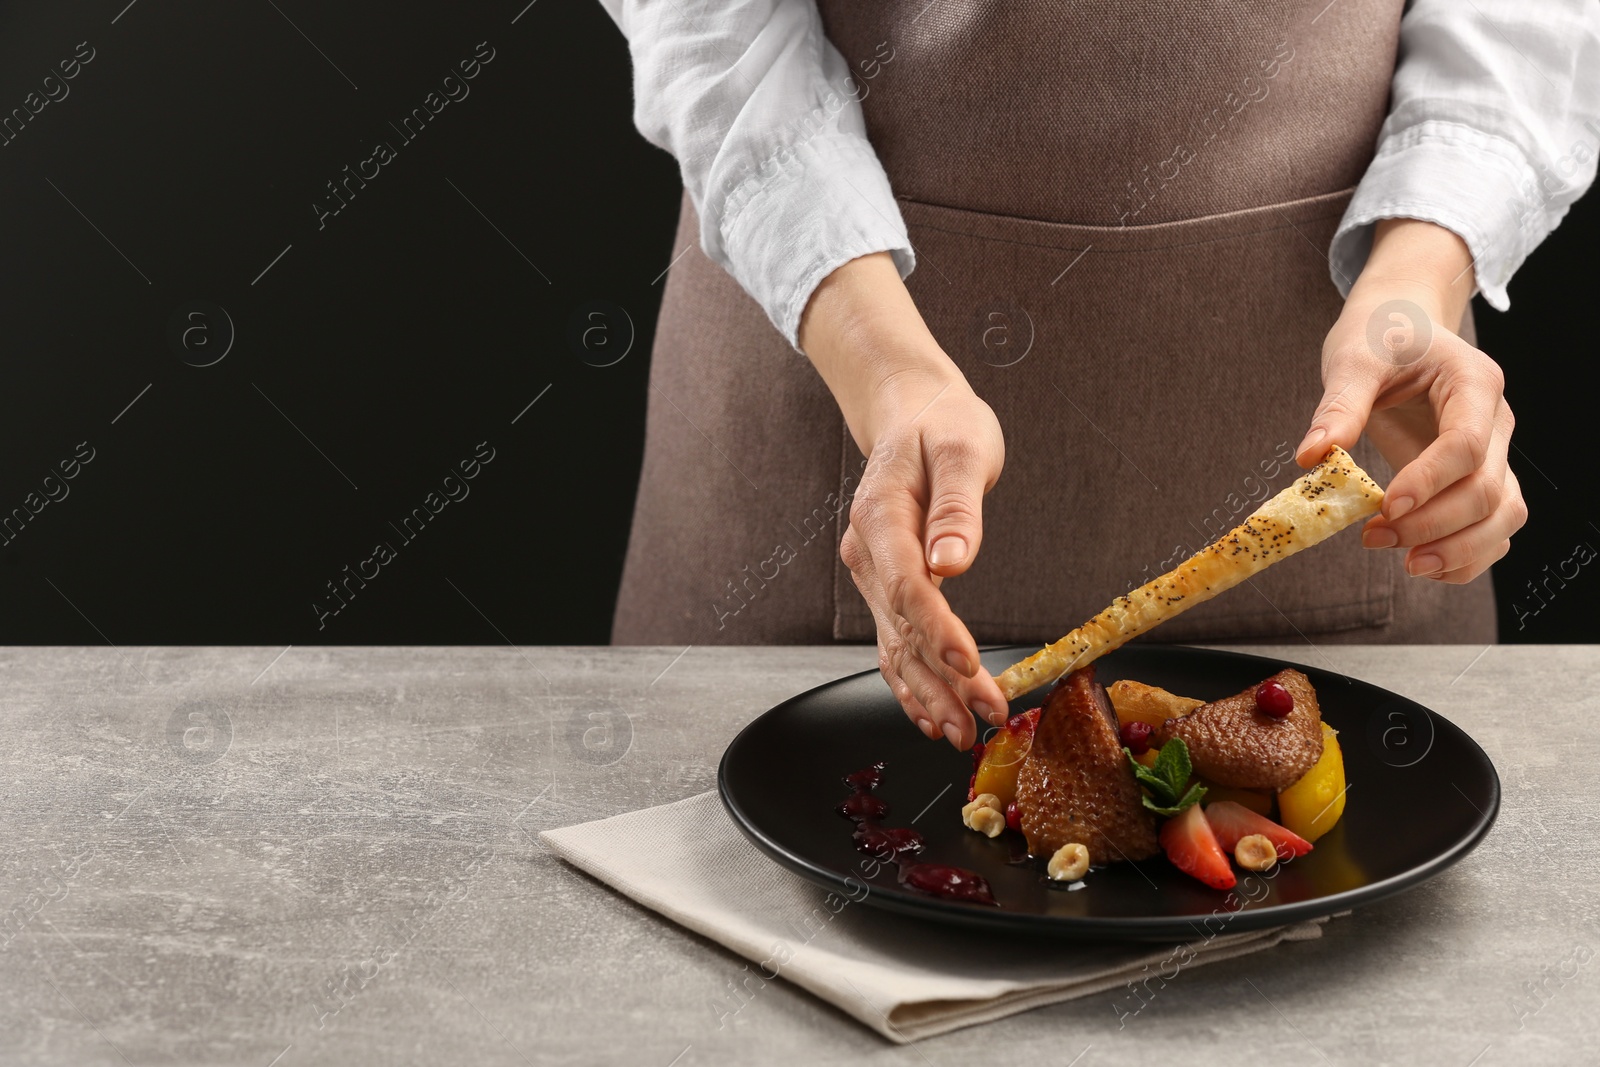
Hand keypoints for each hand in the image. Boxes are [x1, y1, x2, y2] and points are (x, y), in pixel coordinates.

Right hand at [798, 252, 1009, 748]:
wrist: (911, 413)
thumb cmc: (942, 424)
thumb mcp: (961, 448)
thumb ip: (956, 508)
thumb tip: (952, 563)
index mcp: (880, 515)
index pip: (907, 585)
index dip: (936, 630)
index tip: (969, 664)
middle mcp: (867, 552)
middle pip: (901, 628)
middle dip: (942, 681)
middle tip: (982, 720)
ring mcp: (872, 573)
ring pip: (895, 646)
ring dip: (928, 695)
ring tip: (962, 733)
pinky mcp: (885, 585)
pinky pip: (893, 642)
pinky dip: (912, 683)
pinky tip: (933, 715)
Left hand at [1297, 219, 1526, 582]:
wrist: (1402, 327)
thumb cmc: (1381, 335)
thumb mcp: (1354, 358)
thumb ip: (1339, 407)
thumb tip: (1311, 457)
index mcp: (1473, 383)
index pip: (1466, 444)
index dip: (1429, 482)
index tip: (1384, 506)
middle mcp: (1495, 421)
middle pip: (1488, 488)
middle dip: (1435, 524)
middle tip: (1375, 539)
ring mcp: (1494, 451)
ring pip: (1504, 515)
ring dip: (1460, 549)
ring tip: (1406, 564)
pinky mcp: (1479, 476)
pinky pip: (1493, 525)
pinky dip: (1468, 554)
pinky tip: (1422, 564)